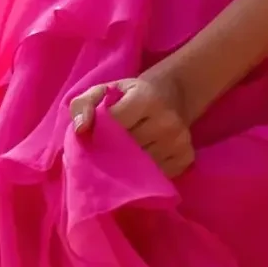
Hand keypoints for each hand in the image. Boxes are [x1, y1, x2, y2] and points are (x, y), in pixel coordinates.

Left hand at [67, 63, 195, 176]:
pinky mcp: (186, 158)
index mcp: (147, 98)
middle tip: (108, 147)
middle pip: (128, 149)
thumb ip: (83, 105)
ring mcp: (180, 141)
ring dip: (128, 165)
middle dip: (112, 152)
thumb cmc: (130, 96)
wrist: (171, 95)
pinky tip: (142, 161)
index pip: (115, 125)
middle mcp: (167, 121)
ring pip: (141, 167)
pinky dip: (145, 174)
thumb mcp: (104, 91)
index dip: (101, 134)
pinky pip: (157, 175)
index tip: (98, 134)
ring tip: (124, 154)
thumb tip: (81, 130)